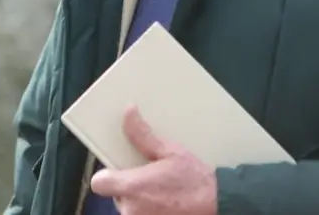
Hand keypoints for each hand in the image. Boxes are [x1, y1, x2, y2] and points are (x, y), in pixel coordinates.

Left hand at [89, 105, 216, 214]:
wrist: (218, 204)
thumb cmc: (195, 180)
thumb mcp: (169, 151)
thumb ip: (143, 135)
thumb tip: (128, 113)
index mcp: (132, 187)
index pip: (99, 183)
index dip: (107, 175)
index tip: (118, 170)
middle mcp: (132, 210)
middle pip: (116, 195)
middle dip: (130, 187)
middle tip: (151, 179)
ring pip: (130, 208)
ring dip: (140, 202)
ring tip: (162, 192)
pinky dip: (150, 211)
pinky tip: (167, 203)